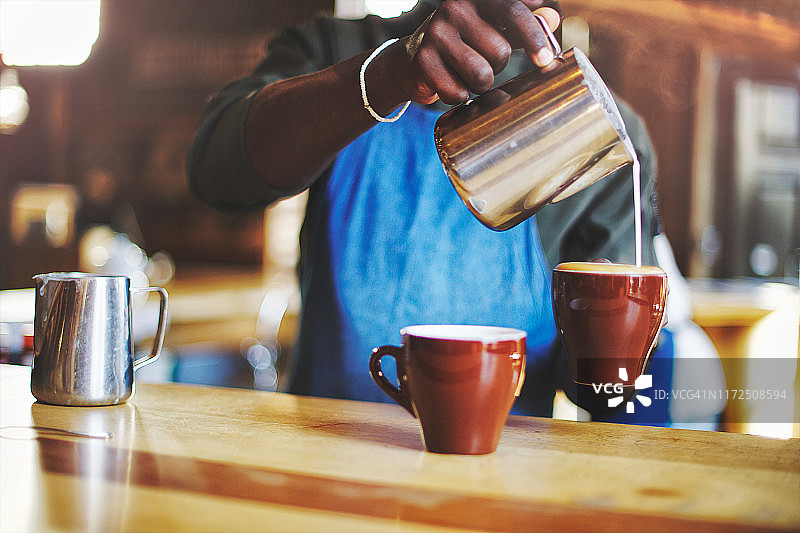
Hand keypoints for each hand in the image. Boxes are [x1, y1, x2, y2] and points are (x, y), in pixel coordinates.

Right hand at [400, 0, 560, 104]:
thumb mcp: (494, 27)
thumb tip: (553, 17)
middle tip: (483, 61)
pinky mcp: (423, 62)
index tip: (545, 58)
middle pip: (500, 51)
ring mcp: (436, 34)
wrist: (411, 60)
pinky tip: (449, 83)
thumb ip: (524, 25)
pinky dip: (459, 96)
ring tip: (466, 73)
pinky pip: (459, 93)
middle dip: (498, 66)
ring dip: (480, 84)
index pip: (514, 11)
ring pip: (482, 75)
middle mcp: (454, 8)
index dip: (534, 36)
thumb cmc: (463, 43)